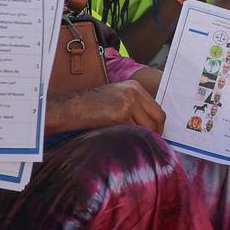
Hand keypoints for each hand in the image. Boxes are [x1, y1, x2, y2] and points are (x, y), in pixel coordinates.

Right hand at [45, 79, 164, 134]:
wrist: (72, 108)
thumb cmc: (91, 106)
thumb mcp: (117, 98)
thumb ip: (135, 106)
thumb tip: (151, 125)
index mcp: (135, 86)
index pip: (157, 109)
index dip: (158, 125)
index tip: (155, 135)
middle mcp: (134, 92)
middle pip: (158, 117)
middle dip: (157, 133)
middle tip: (151, 143)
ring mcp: (128, 102)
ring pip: (148, 127)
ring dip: (145, 138)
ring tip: (136, 143)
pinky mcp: (121, 115)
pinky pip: (135, 132)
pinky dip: (133, 139)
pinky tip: (126, 141)